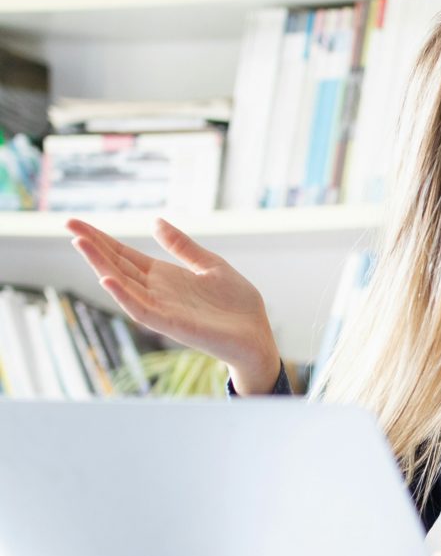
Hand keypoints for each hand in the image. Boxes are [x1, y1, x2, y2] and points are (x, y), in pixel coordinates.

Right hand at [67, 217, 279, 393]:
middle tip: (69, 225)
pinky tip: (107, 280)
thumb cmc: (235, 305)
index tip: (75, 223)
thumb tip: (155, 221)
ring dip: (101, 265)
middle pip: (117, 265)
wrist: (256, 335)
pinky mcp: (171, 324)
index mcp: (164, 276)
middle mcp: (156, 291)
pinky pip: (141, 309)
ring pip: (123, 285)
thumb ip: (182, 246)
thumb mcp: (210, 265)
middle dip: (93, 246)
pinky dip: (123, 296)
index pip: (124, 254)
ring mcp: (161, 308)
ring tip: (80, 244)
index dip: (102, 239)